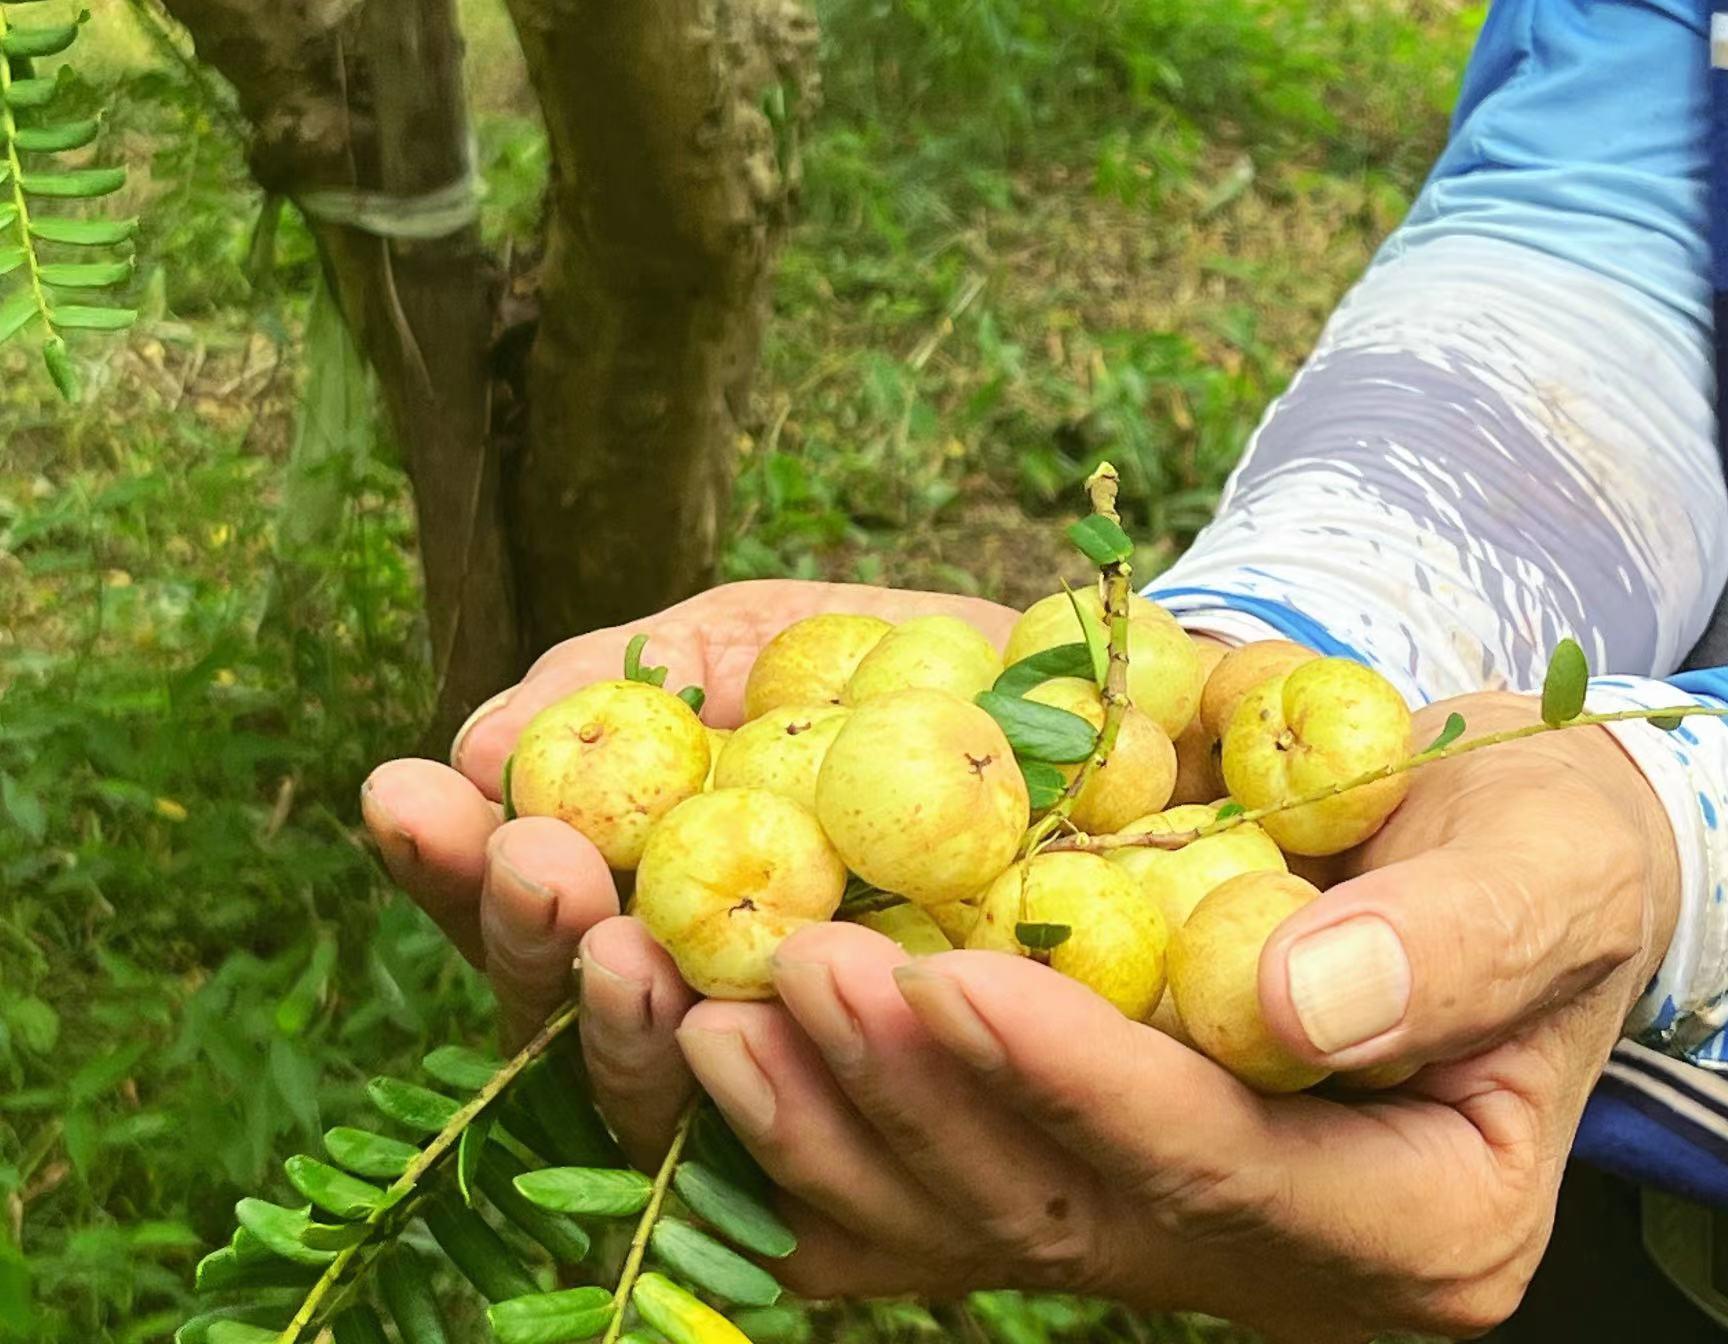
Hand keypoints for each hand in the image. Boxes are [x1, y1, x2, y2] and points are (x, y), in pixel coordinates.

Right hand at [357, 580, 1014, 1163]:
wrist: (1116, 723)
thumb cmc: (910, 679)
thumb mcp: (774, 645)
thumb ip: (642, 680)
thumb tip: (488, 734)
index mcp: (647, 904)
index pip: (520, 911)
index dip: (450, 865)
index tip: (413, 791)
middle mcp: (702, 1022)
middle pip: (571, 1034)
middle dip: (534, 951)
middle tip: (539, 867)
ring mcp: (799, 1102)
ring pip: (678, 1124)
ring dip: (636, 1042)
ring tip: (627, 950)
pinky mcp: (909, 1178)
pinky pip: (833, 1189)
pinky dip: (795, 1120)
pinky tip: (767, 1038)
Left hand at [665, 691, 1677, 1339]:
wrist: (1510, 868)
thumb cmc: (1547, 855)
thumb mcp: (1545, 874)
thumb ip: (1444, 950)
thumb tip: (1283, 1009)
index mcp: (1422, 1224)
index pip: (1215, 1167)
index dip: (1076, 1077)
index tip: (950, 972)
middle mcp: (1287, 1268)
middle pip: (1064, 1214)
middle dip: (915, 1096)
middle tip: (787, 972)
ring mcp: (1188, 1247)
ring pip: (977, 1227)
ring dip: (835, 1124)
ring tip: (711, 1012)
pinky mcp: (1108, 1192)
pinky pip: (941, 1203)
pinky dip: (829, 1143)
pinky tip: (721, 1076)